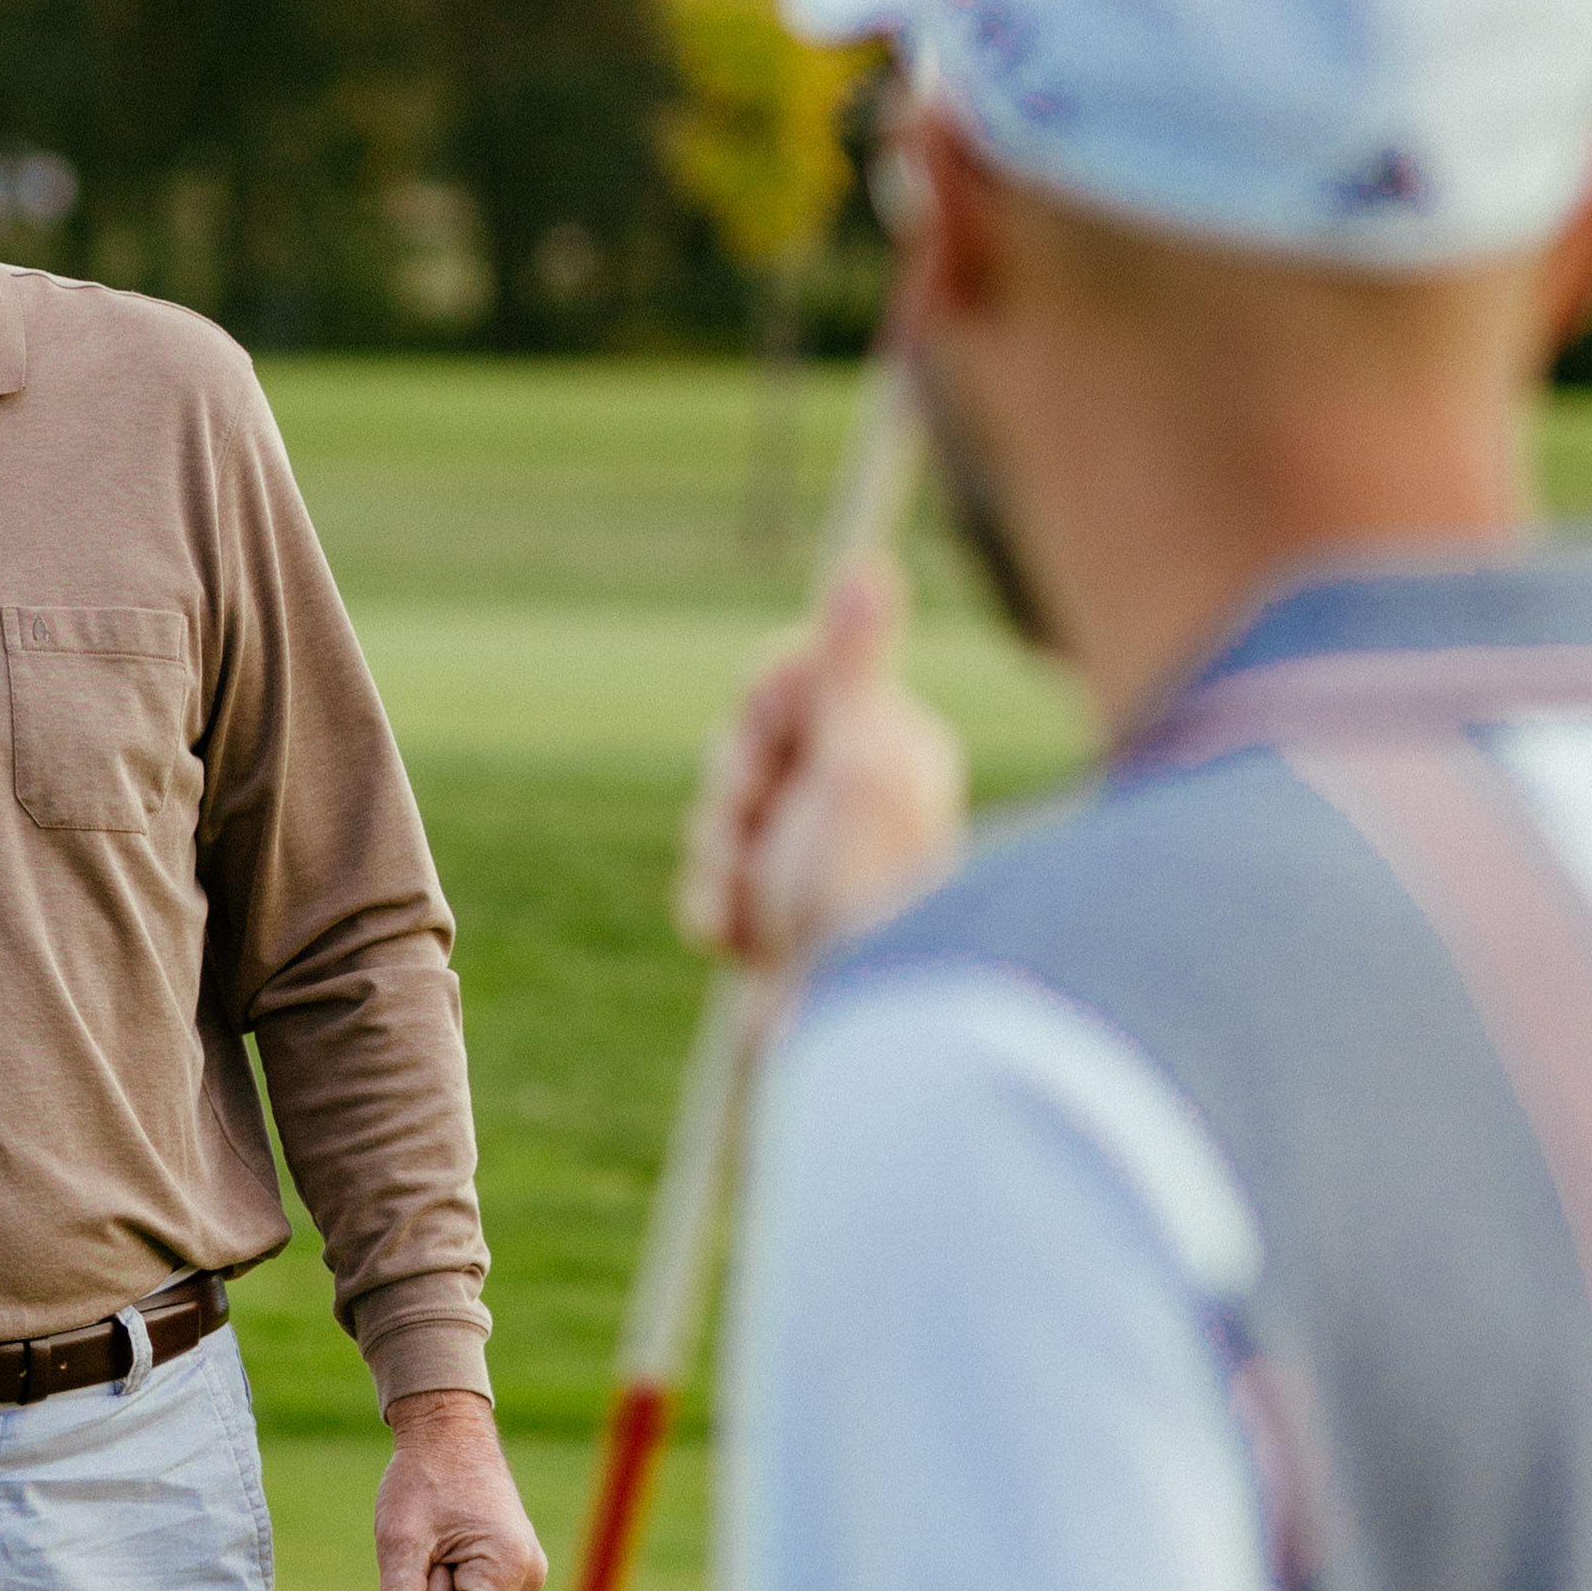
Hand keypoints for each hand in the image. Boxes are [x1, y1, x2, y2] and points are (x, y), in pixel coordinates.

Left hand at [373, 1388, 547, 1590]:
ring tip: (444, 1538)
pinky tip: (455, 1541)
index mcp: (508, 1570)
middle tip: (433, 1544)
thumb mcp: (400, 1542)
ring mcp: (528, 1574)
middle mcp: (529, 1577)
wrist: (447, 1432)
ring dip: (444, 1587)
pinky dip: (455, 1579)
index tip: (427, 1556)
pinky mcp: (518, 1570)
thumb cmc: (420, 1480)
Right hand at [678, 559, 964, 977]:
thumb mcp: (859, 764)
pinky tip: (751, 940)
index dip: (758, 712)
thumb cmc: (869, 893)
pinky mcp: (780, 916)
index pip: (778, 681)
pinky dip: (719, 912)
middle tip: (771, 835)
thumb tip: (868, 564)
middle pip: (736, 749)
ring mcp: (810, 859)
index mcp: (881, 743)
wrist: (862, 1026)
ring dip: (722, 864)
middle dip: (732, 799)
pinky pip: (710, 886)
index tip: (777, 743)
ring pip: (713, 822)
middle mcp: (849, 794)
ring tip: (769, 903)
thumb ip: (854, 666)